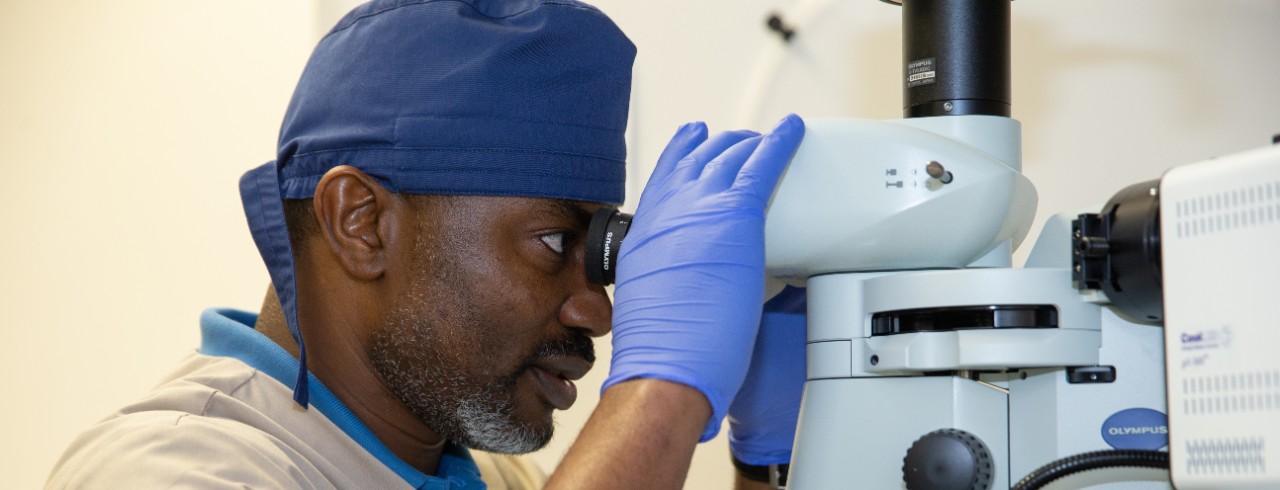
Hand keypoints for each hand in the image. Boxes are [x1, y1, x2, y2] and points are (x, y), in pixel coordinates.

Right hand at [603, 115, 804, 440]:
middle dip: (724, 147)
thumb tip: (685, 280)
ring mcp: (700, 205)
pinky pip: (763, 162)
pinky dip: (781, 140)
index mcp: (646, 228)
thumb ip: (668, 272)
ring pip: (730, 155)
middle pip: (700, 158)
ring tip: (767, 138)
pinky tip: (793, 129)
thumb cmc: (661, 347)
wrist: (666, 360)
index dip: (683, 152)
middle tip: (743, 142)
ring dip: (751, 144)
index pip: (665, 174)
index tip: (694, 138)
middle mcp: (669, 207)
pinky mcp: (736, 212)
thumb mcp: (649, 295)